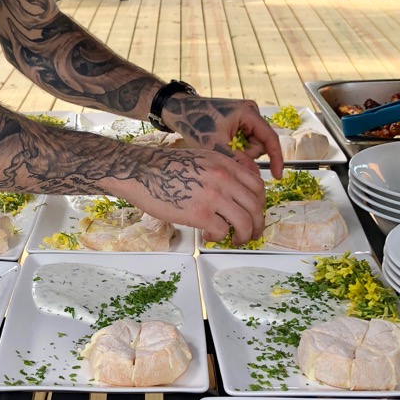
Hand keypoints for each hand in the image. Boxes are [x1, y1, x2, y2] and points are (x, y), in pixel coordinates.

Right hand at [112, 144, 268, 245]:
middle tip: (252, 233)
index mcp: (225, 164)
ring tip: (236, 240)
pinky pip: (222, 231)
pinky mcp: (199, 213)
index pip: (257, 185)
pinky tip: (208, 235)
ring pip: (245, 222)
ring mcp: (213, 196)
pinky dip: (219, 237)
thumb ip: (219, 172)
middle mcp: (223, 178)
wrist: (140, 171)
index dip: (260, 204)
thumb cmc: (164, 167)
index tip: (254, 213)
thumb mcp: (200, 159)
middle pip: (255, 206)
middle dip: (258, 224)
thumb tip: (232, 193)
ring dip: (245, 235)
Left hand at [160, 93, 283, 178]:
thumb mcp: (216, 145)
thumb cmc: (196, 123)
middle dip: (247, 153)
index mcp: (249, 113)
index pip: (270, 139)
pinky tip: (222, 143)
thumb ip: (238, 160)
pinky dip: (236, 146)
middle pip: (261, 142)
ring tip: (222, 146)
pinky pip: (245, 139)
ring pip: (253, 143)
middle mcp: (251, 111)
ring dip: (240, 151)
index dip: (276, 159)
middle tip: (226, 152)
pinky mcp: (239, 119)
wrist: (180, 110)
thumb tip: (255, 177)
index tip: (278, 176)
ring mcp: (246, 115)